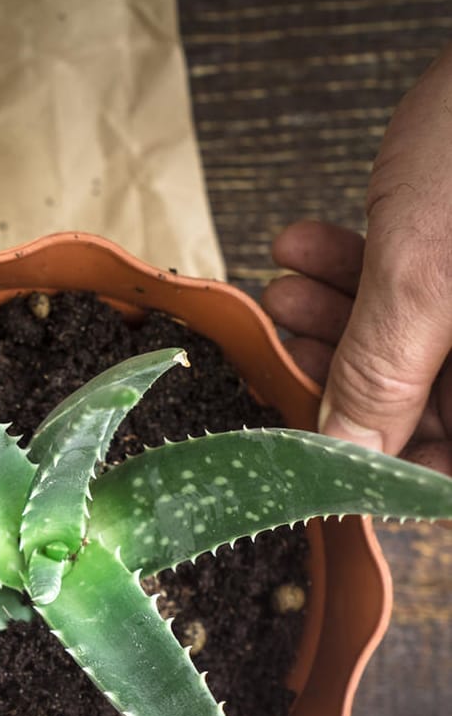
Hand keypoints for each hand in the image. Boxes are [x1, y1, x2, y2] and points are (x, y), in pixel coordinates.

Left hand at [262, 47, 451, 474]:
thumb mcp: (427, 282)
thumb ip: (382, 378)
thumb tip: (341, 460)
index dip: (389, 470)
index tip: (313, 454)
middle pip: (432, 410)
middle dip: (345, 377)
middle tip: (283, 352)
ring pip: (416, 345)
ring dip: (337, 319)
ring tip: (286, 289)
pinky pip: (420, 288)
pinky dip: (360, 271)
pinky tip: (304, 246)